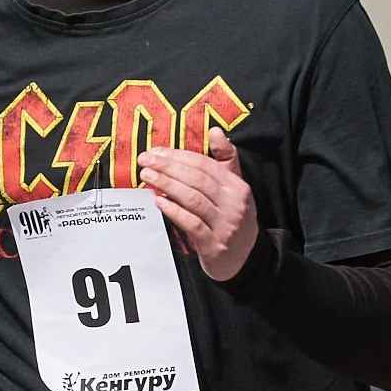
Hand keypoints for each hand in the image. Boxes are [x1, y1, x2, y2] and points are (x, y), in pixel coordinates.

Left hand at [138, 131, 258, 280]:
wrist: (245, 259)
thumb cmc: (232, 218)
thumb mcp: (235, 188)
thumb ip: (225, 159)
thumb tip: (214, 130)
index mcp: (238, 187)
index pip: (205, 165)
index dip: (179, 156)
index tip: (157, 152)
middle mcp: (234, 204)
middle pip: (197, 180)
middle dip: (168, 167)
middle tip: (145, 161)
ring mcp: (225, 226)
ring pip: (194, 199)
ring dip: (167, 185)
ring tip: (147, 176)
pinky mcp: (214, 245)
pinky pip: (192, 223)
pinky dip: (174, 210)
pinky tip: (159, 201)